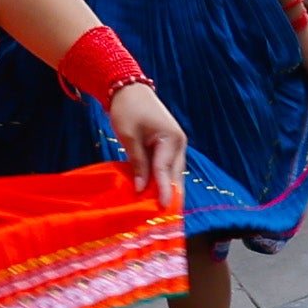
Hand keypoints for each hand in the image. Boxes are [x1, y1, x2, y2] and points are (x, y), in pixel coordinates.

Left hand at [105, 80, 186, 209]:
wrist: (129, 88)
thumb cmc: (128, 109)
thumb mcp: (129, 137)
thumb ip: (137, 164)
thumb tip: (140, 189)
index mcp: (171, 139)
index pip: (165, 171)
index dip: (163, 191)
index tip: (163, 209)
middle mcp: (179, 144)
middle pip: (175, 176)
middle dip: (170, 196)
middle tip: (167, 219)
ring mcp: (175, 145)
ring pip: (173, 174)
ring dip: (167, 190)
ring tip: (162, 212)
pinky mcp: (168, 147)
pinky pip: (167, 168)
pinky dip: (162, 180)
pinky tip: (156, 194)